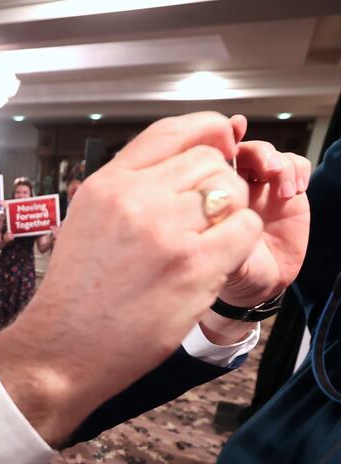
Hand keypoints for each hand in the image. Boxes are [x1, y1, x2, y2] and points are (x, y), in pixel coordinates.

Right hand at [0, 112, 263, 445]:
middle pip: (208, 162)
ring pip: (231, 193)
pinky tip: (216, 263)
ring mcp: (165, 230)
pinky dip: (240, 243)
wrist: (62, 348)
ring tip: (207, 245)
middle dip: (218, 186)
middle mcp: (133, 199)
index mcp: (105, 185)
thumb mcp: (84, 223)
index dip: (206, 132)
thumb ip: (126, 192)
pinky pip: (244, 229)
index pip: (169, 132)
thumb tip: (180, 165)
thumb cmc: (76, 297)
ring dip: (231, 215)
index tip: (220, 142)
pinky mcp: (193, 264)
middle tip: (206, 220)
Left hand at [215, 115, 310, 306]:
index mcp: (212, 193)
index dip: (223, 138)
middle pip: (245, 150)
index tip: (232, 132)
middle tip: (266, 168)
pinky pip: (296, 167)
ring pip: (271, 156)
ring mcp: (263, 188)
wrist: (257, 285)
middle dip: (258, 152)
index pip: (214, 155)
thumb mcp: (214, 252)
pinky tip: (294, 190)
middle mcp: (236, 185)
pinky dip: (298, 170)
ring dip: (280, 162)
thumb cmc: (228, 270)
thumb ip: (214, 232)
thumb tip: (211, 210)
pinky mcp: (288, 195)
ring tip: (282, 186)